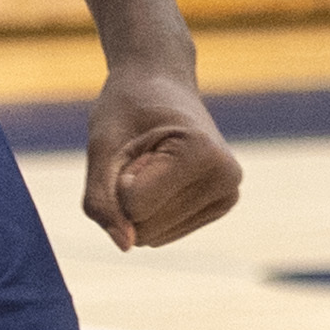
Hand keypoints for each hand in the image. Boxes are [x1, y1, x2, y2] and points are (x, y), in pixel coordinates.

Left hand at [84, 66, 239, 249]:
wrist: (159, 84)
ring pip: (151, 237)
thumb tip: (124, 246)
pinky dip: (149, 210)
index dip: (119, 176)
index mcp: (203, 152)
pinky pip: (161, 235)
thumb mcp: (102, 144)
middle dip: (127, 194)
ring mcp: (228, 196)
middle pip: (144, 228)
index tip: (137, 141)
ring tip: (153, 161)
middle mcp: (227, 178)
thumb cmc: (128, 107)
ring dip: (137, 203)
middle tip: (142, 151)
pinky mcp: (219, 208)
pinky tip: (163, 176)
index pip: (134, 206)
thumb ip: (101, 198)